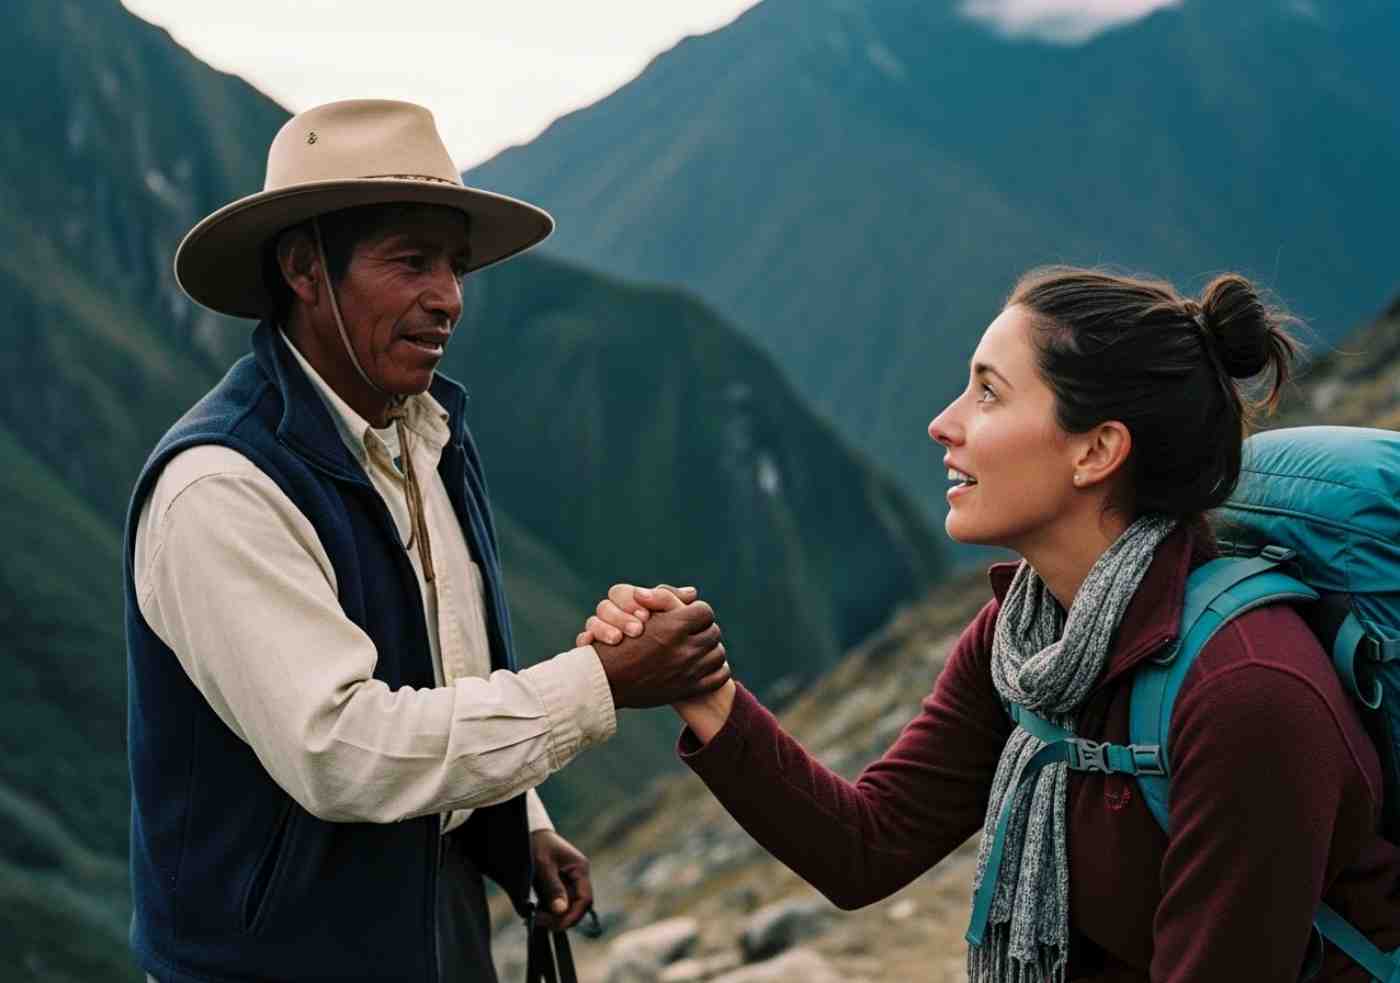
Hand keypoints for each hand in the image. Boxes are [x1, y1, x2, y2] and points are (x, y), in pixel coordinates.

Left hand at [530, 830, 592, 930]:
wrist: (529, 833)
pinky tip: (536, 912)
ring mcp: (570, 882)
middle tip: (539, 921)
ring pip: (568, 908)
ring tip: (535, 917)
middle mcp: (579, 878)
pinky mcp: (560, 886)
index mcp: (580, 869)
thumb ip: (553, 887)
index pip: (585, 899)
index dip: (572, 915)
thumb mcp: (543, 865)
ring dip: (554, 916)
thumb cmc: (537, 845)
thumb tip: (560, 911)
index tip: (555, 923)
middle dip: (561, 918)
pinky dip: (549, 911)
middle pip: (578, 907)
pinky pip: (559, 904)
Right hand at [581, 584, 737, 735]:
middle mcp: (684, 650)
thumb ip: (665, 598)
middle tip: (693, 631)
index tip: (688, 615)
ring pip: (718, 653)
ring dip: (710, 649)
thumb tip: (693, 592)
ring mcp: (688, 671)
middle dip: (704, 629)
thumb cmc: (617, 643)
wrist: (605, 682)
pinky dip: (716, 669)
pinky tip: (704, 665)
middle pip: (713, 632)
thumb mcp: (638, 613)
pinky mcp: (689, 689)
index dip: (697, 611)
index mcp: (673, 628)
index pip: (705, 612)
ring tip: (698, 648)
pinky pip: (720, 675)